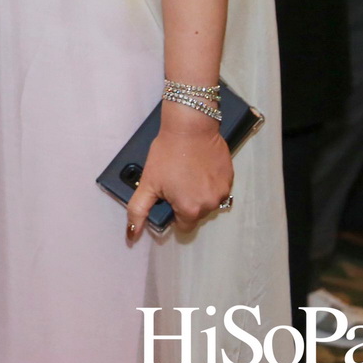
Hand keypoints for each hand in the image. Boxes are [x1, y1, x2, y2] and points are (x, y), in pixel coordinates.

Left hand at [126, 102, 234, 240]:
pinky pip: (218, 188)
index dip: (173, 212)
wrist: (190, 127)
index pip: (182, 226)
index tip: (168, 197)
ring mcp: (223, 191)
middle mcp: (210, 205)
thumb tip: (132, 235)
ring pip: (208, 201)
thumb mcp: (148, 183)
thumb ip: (138, 211)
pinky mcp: (230, 178)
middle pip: (196, 214)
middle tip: (175, 181)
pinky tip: (199, 168)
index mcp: (190, 209)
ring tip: (187, 173)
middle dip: (185, 202)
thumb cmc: (167, 153)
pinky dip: (209, 182)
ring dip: (198, 193)